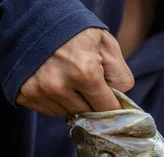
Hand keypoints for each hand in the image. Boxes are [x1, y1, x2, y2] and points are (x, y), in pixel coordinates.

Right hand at [17, 28, 133, 116]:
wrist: (36, 19)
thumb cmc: (76, 31)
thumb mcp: (106, 45)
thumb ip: (120, 77)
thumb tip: (120, 104)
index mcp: (84, 72)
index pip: (107, 109)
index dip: (112, 107)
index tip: (113, 104)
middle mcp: (59, 86)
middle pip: (88, 114)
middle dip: (92, 103)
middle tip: (89, 85)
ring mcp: (40, 91)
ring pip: (69, 114)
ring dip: (74, 103)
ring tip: (70, 79)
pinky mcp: (26, 95)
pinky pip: (51, 111)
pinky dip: (58, 101)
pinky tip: (57, 82)